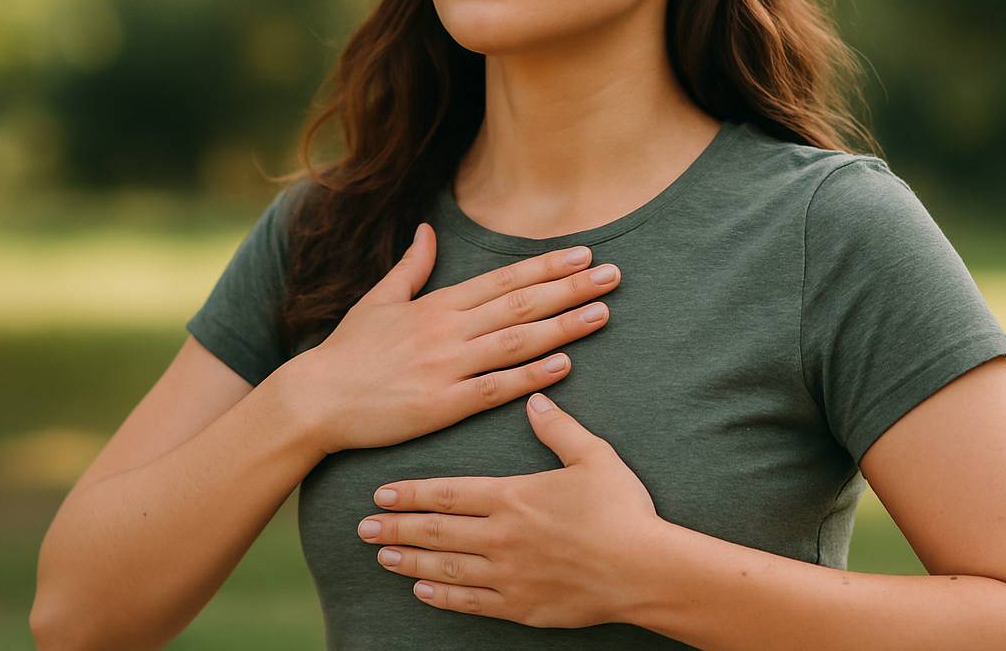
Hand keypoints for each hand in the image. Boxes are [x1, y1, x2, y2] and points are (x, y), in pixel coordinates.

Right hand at [299, 224, 621, 454]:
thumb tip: (428, 230)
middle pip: (521, 304)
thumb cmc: (347, 352)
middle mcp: (447, 330)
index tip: (583, 253)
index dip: (547, 266)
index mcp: (436, 304)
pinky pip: (494, 388)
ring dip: (563, 326)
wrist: (314, 399)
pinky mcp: (441, 405)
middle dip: (571, 288)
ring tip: (603, 313)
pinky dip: (531, 376)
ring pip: (517, 341)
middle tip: (613, 275)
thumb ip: (411, 266)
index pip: (504, 279)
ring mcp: (446, 367)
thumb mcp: (378, 300)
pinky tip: (564, 365)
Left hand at [357, 392, 663, 628]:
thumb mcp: (593, 456)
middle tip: (362, 528)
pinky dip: (443, 596)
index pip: (448, 493)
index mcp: (513, 497)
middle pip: (436, 531)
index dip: (411, 493)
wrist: (644, 569)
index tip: (381, 492)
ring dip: (410, 562)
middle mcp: (501, 537)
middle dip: (396, 527)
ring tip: (382, 557)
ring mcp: (508, 576)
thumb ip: (558, 428)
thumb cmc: (622, 510)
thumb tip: (534, 399)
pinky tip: (422, 591)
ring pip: (446, 568)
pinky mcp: (522, 606)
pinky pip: (471, 601)